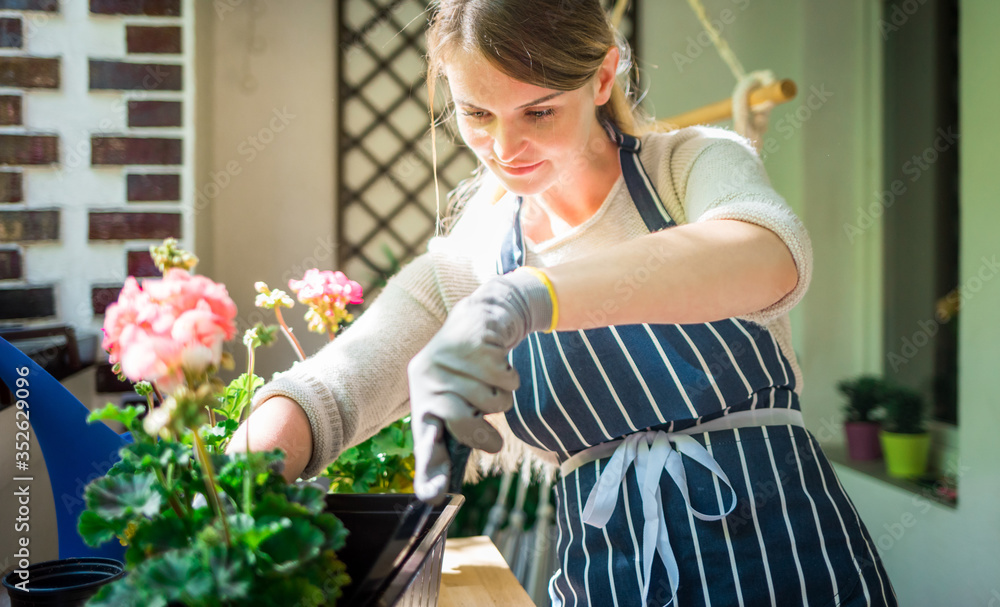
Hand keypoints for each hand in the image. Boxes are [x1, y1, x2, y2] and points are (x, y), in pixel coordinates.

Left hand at [407, 268, 554, 502]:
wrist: (485, 316)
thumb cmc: (472, 369)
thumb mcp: (458, 398)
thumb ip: (455, 432)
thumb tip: (441, 487)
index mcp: (422, 399)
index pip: (425, 441)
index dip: (429, 470)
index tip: (432, 496)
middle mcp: (427, 378)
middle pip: (462, 423)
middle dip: (484, 432)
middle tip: (494, 438)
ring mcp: (448, 359)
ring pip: (491, 402)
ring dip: (501, 395)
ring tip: (490, 379)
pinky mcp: (472, 343)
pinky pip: (505, 380)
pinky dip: (511, 377)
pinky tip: (499, 361)